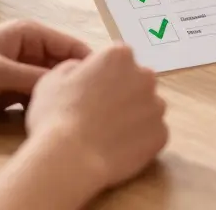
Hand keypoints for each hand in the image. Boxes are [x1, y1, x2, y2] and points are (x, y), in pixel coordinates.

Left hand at [0, 19, 90, 118]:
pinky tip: (57, 121)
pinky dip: (47, 108)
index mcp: (30, 34)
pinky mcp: (13, 94)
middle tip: (98, 106)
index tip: (107, 84)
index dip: (90, 64)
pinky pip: (39, 100)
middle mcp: (31, 51)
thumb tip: (68, 86)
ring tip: (82, 115)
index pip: (72, 47)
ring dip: (63, 98)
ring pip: (54, 86)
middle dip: (79, 84)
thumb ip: (32, 78)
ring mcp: (22, 73)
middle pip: (66, 68)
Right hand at [26, 44, 167, 192]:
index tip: (92, 90)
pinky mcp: (162, 134)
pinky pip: (151, 133)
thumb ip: (75, 66)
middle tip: (101, 113)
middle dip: (123, 92)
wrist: (70, 159)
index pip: (118, 58)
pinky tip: (118, 149)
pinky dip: (139, 140)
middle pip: (137, 81)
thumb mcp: (53, 79)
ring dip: (133, 116)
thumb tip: (83, 69)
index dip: (104, 74)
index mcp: (119, 56)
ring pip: (147, 107)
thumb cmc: (57, 116)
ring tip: (108, 134)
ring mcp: (157, 106)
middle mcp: (145, 76)